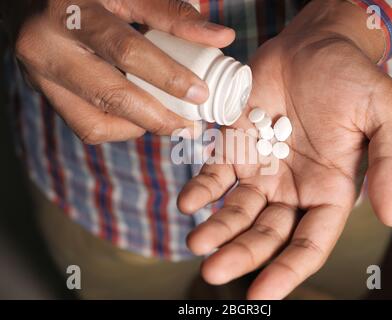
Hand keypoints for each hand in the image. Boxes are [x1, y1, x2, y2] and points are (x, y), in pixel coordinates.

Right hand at [4, 0, 233, 142]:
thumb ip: (172, 14)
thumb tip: (221, 37)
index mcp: (69, 13)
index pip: (126, 51)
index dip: (168, 76)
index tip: (200, 94)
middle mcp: (45, 49)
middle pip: (109, 97)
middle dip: (158, 118)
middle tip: (189, 126)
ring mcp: (39, 76)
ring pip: (94, 123)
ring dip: (139, 128)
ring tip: (167, 121)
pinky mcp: (45, 93)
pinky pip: (85, 125)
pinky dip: (119, 127)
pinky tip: (138, 116)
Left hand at [178, 0, 391, 298]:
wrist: (316, 45)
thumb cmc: (355, 78)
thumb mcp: (386, 116)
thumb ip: (389, 166)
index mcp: (330, 191)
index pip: (309, 243)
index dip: (288, 270)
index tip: (262, 294)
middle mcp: (293, 188)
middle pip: (266, 234)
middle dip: (242, 254)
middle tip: (213, 271)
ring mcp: (262, 169)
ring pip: (237, 211)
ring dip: (216, 229)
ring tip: (196, 242)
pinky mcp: (236, 146)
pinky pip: (215, 174)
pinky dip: (201, 189)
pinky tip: (187, 202)